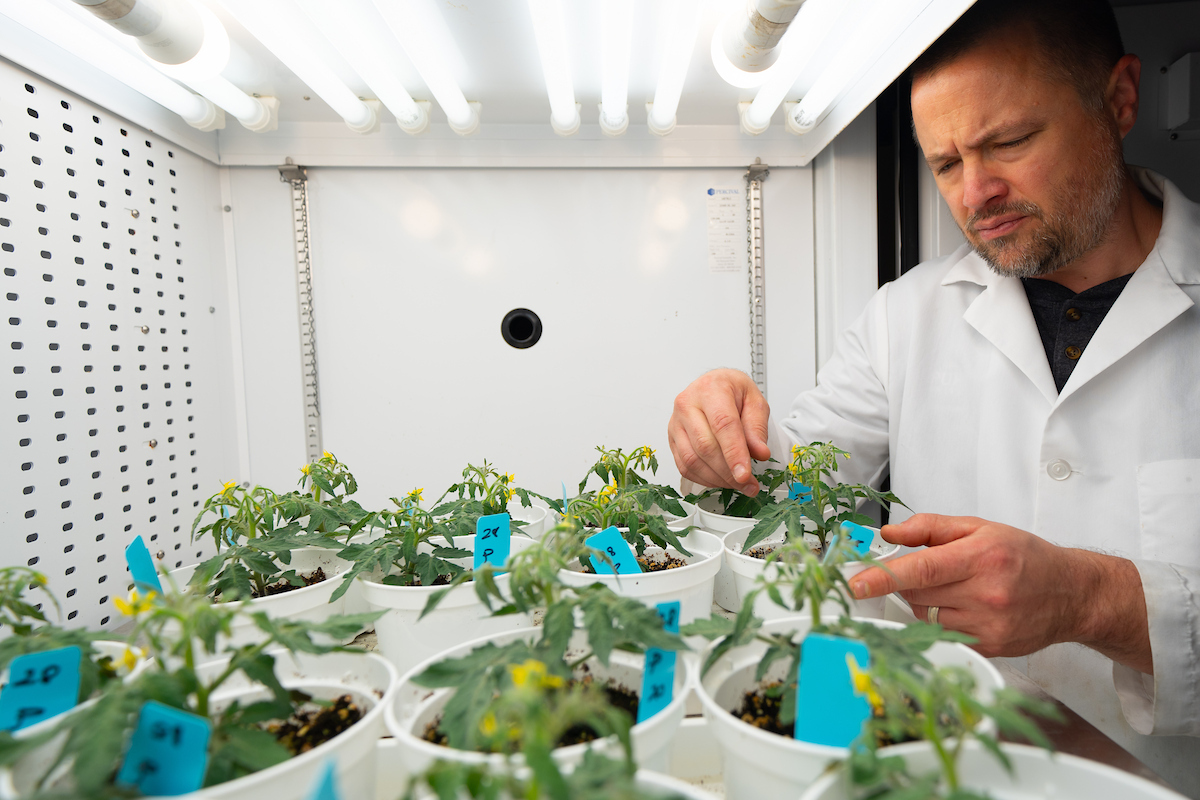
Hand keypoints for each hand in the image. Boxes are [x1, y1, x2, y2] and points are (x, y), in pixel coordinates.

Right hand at [667, 369, 770, 494]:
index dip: (734, 453)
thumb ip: (757, 427)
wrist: (713, 385)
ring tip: (737, 483)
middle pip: (705, 446)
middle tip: (748, 483)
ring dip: (717, 478)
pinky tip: (720, 479)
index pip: (722, 425)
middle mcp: (687, 404)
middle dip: (728, 471)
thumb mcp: (754, 401)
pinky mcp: (672, 439)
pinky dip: (704, 479)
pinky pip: (684, 466)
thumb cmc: (732, 391)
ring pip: (692, 460)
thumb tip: (760, 453)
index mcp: (710, 389)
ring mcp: (676, 423)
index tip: (745, 474)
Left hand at [848, 514, 1151, 672]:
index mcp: (981, 556)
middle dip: (910, 582)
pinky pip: (944, 634)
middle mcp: (986, 593)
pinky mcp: (990, 647)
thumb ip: (931, 527)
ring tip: (958, 589)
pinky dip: (943, 620)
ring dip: (927, 602)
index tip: (855, 584)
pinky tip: (966, 608)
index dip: (882, 577)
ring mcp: (988, 624)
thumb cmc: (1024, 556)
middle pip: (916, 594)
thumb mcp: (980, 527)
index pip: (920, 569)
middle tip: (934, 572)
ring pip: (926, 616)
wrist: (1072, 593)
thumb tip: (890, 533)